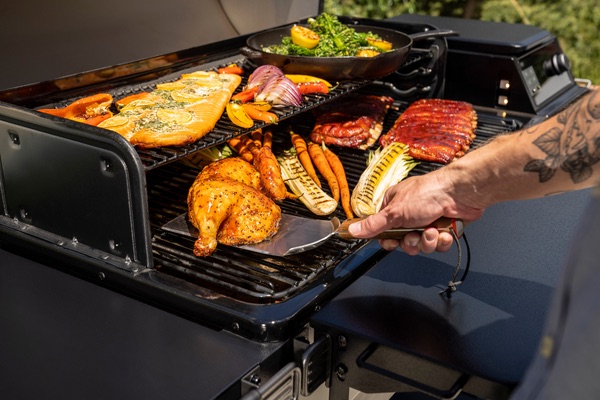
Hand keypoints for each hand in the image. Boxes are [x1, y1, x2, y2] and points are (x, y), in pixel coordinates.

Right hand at [348, 172, 483, 254]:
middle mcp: (410, 214)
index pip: (385, 231)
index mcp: (394, 206)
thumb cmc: (428, 194)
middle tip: (415, 234)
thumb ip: (374, 224)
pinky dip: (441, 240)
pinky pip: (438, 244)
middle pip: (404, 241)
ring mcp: (428, 221)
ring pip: (422, 245)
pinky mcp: (444, 227)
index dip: (389, 241)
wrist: (460, 192)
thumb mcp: (395, 212)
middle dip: (412, 242)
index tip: (392, 242)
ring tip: (433, 230)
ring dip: (428, 241)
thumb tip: (352, 229)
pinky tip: (444, 231)